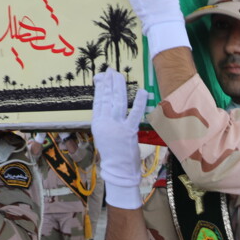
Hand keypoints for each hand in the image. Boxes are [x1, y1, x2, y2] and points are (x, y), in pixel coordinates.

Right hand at [90, 70, 147, 208]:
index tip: (102, 76)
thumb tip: (108, 103)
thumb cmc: (112, 152)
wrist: (117, 169)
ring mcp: (116, 127)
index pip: (98, 100)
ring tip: (118, 75)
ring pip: (117, 102)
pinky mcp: (128, 132)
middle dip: (109, 82)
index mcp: (97, 123)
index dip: (100, 87)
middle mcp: (105, 123)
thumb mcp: (103, 133)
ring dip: (118, 87)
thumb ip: (105, 119)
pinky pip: (134, 114)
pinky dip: (138, 102)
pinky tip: (142, 91)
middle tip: (111, 70)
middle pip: (106, 98)